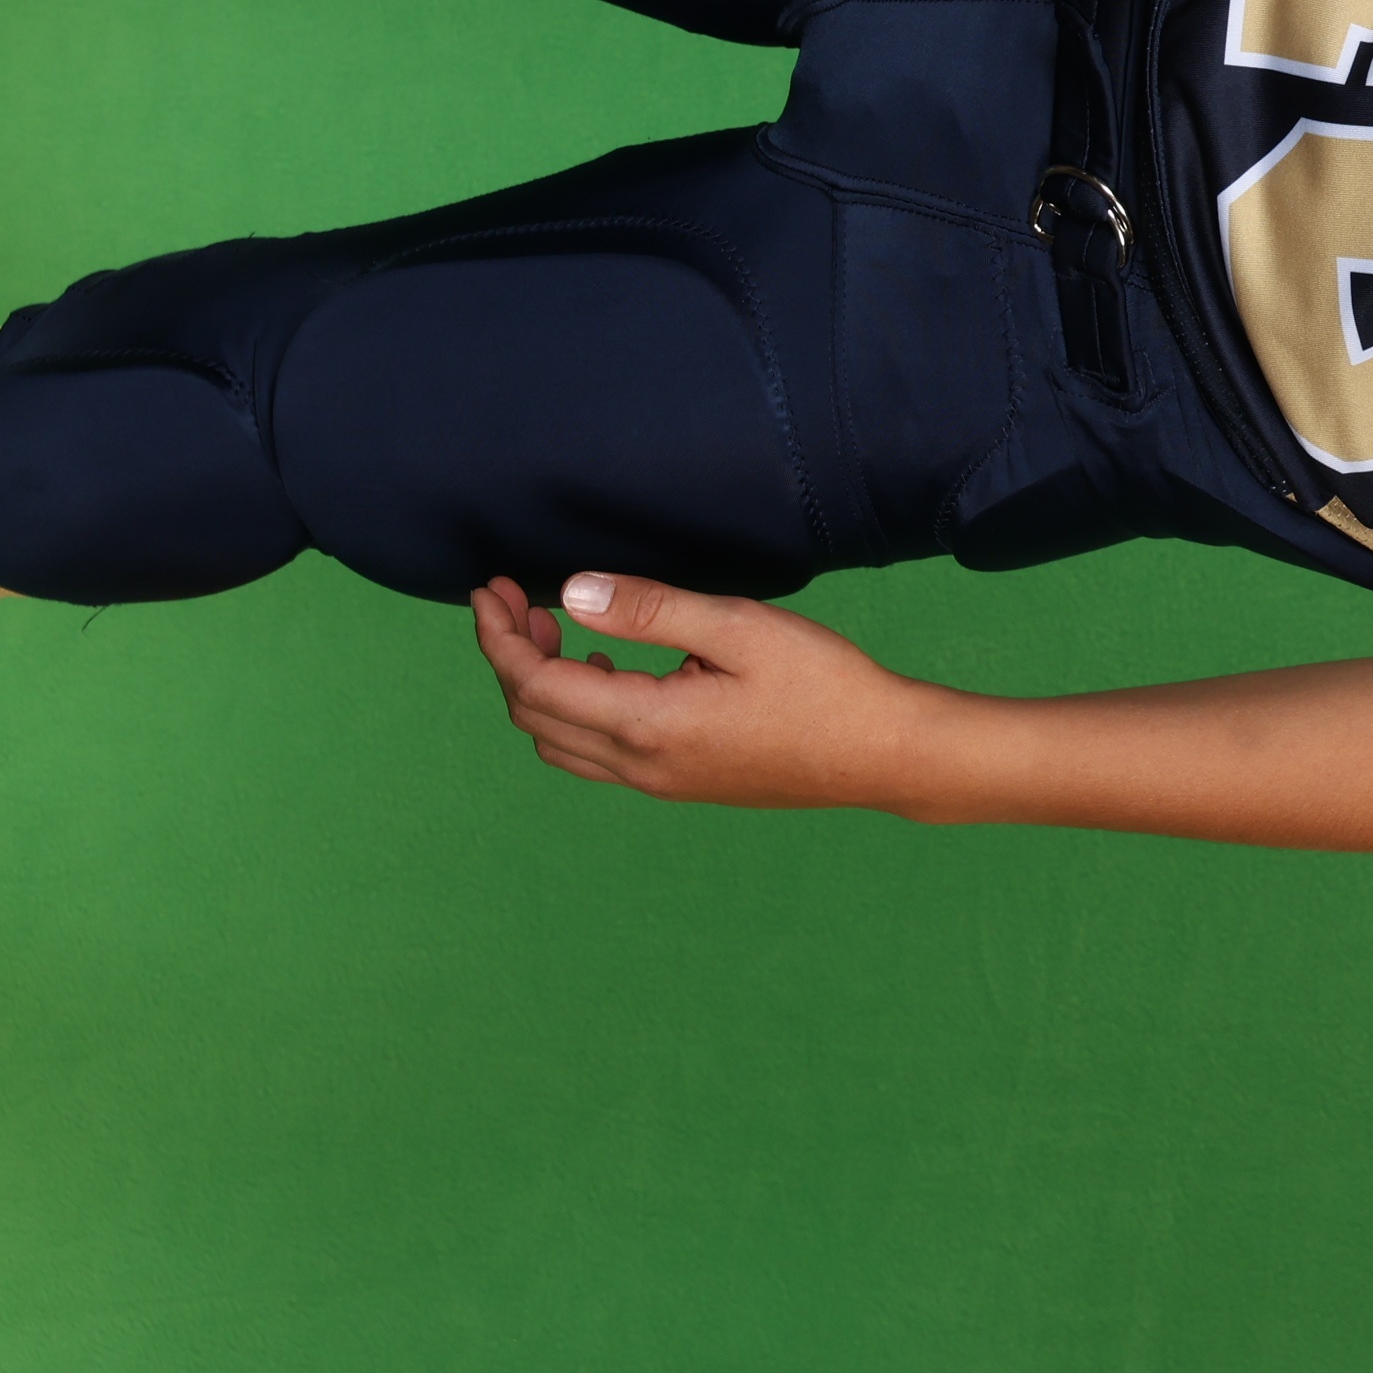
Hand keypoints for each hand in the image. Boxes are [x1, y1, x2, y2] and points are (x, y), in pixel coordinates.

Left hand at [470, 573, 946, 812]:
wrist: (882, 753)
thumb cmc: (824, 685)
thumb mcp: (740, 627)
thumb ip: (651, 610)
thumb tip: (573, 593)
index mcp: (646, 725)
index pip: (535, 683)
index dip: (499, 636)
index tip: (490, 589)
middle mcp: (640, 765)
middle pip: (533, 716)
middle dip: (510, 656)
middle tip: (516, 599)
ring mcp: (659, 782)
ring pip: (559, 742)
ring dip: (539, 687)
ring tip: (556, 629)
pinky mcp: (681, 783)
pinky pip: (596, 754)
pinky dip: (575, 710)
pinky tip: (609, 671)